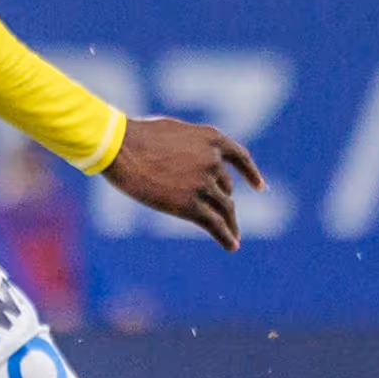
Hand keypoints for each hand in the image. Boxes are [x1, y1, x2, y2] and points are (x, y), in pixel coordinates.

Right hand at [103, 112, 262, 249]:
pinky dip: (226, 237)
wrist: (119, 148)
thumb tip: (196, 159)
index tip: (259, 187)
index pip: (240, 158)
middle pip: (227, 190)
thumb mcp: (173, 131)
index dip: (251, 174)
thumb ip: (191, 146)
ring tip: (233, 236)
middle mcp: (213, 161)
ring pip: (224, 209)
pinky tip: (232, 246)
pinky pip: (215, 225)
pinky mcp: (190, 206)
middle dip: (225, 203)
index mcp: (212, 139)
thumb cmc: (137, 136)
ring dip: (230, 224)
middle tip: (227, 218)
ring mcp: (203, 184)